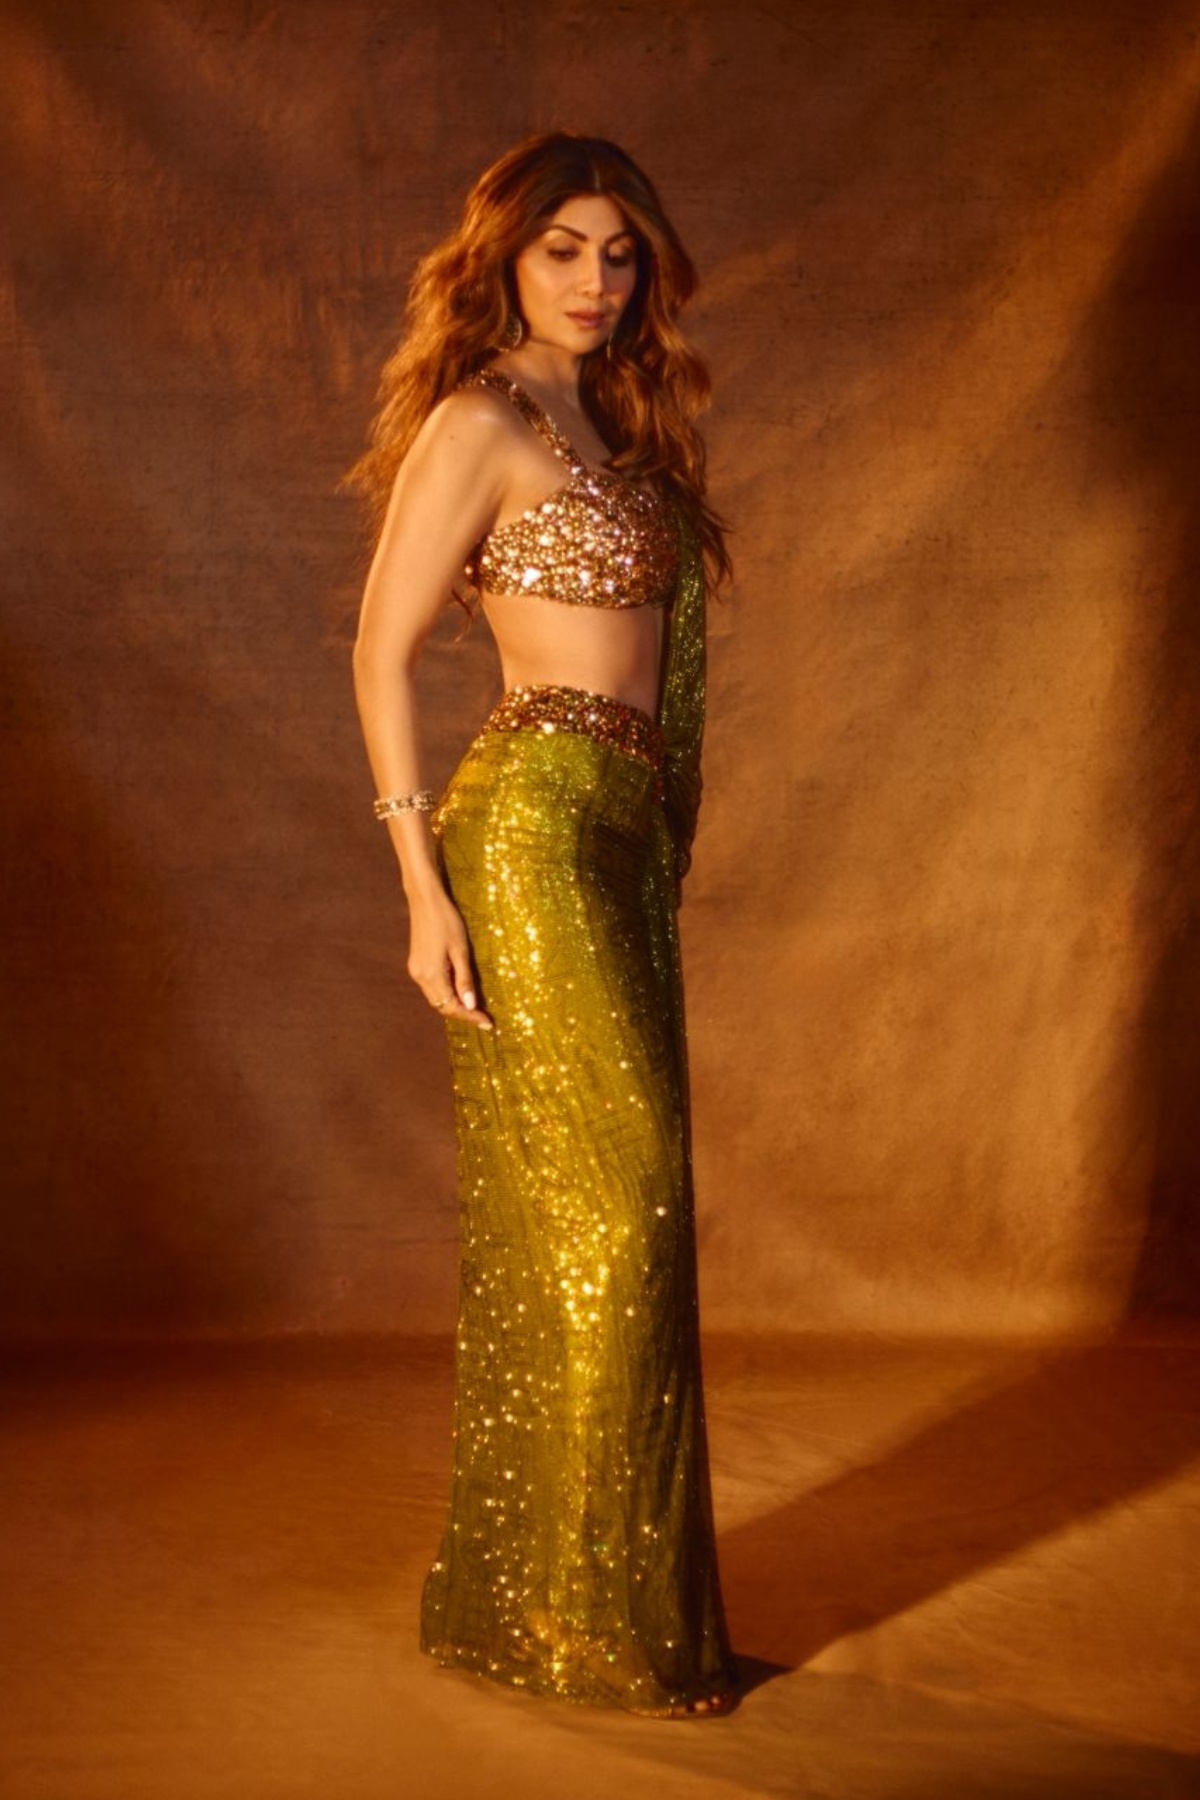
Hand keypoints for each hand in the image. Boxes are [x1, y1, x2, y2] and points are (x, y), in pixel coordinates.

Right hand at [406, 883, 492, 1029]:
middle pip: (442, 1006)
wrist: (425, 900)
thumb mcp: (460, 950)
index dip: (470, 1016)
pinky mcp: (416, 964)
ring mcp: (416, 971)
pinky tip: (459, 991)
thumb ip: (464, 979)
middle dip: (463, 1013)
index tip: (488, 1023)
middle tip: (483, 1018)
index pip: (452, 1006)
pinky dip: (446, 993)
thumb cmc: (447, 921)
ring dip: (454, 1004)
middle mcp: (420, 977)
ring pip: (436, 998)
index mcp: (431, 975)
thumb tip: (471, 1005)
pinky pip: (432, 987)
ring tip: (474, 1007)